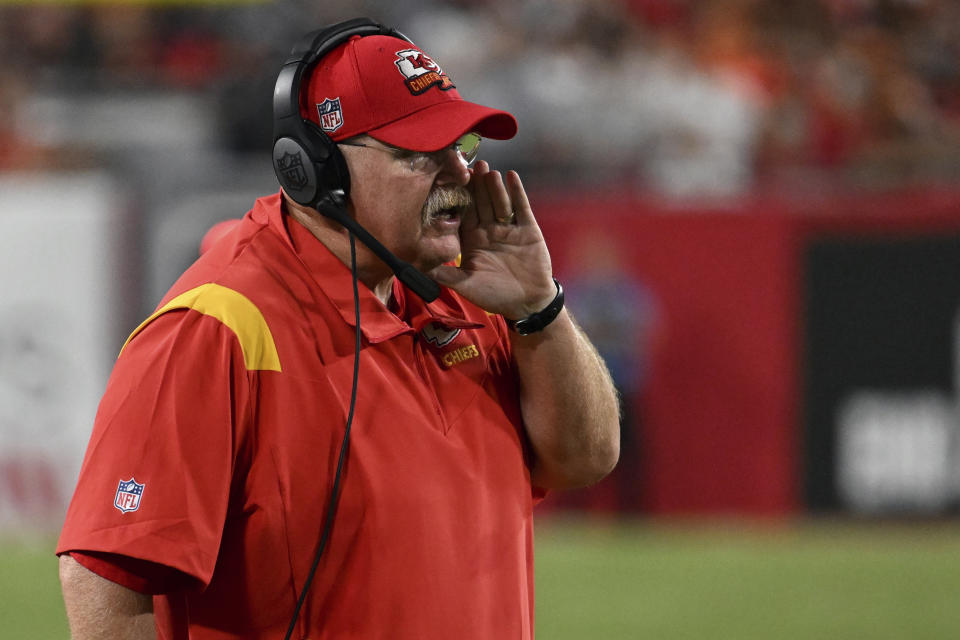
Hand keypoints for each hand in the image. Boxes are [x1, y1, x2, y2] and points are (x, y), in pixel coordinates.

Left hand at [429, 161, 555, 318]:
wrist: (528, 302)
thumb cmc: (495, 295)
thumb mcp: (466, 285)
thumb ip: (446, 274)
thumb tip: (416, 267)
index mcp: (472, 240)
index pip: (464, 214)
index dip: (458, 198)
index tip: (450, 181)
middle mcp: (489, 230)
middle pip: (481, 203)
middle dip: (476, 185)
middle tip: (470, 165)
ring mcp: (508, 228)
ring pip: (499, 203)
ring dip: (493, 187)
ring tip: (487, 171)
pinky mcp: (527, 229)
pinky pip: (521, 208)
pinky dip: (517, 192)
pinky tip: (511, 176)